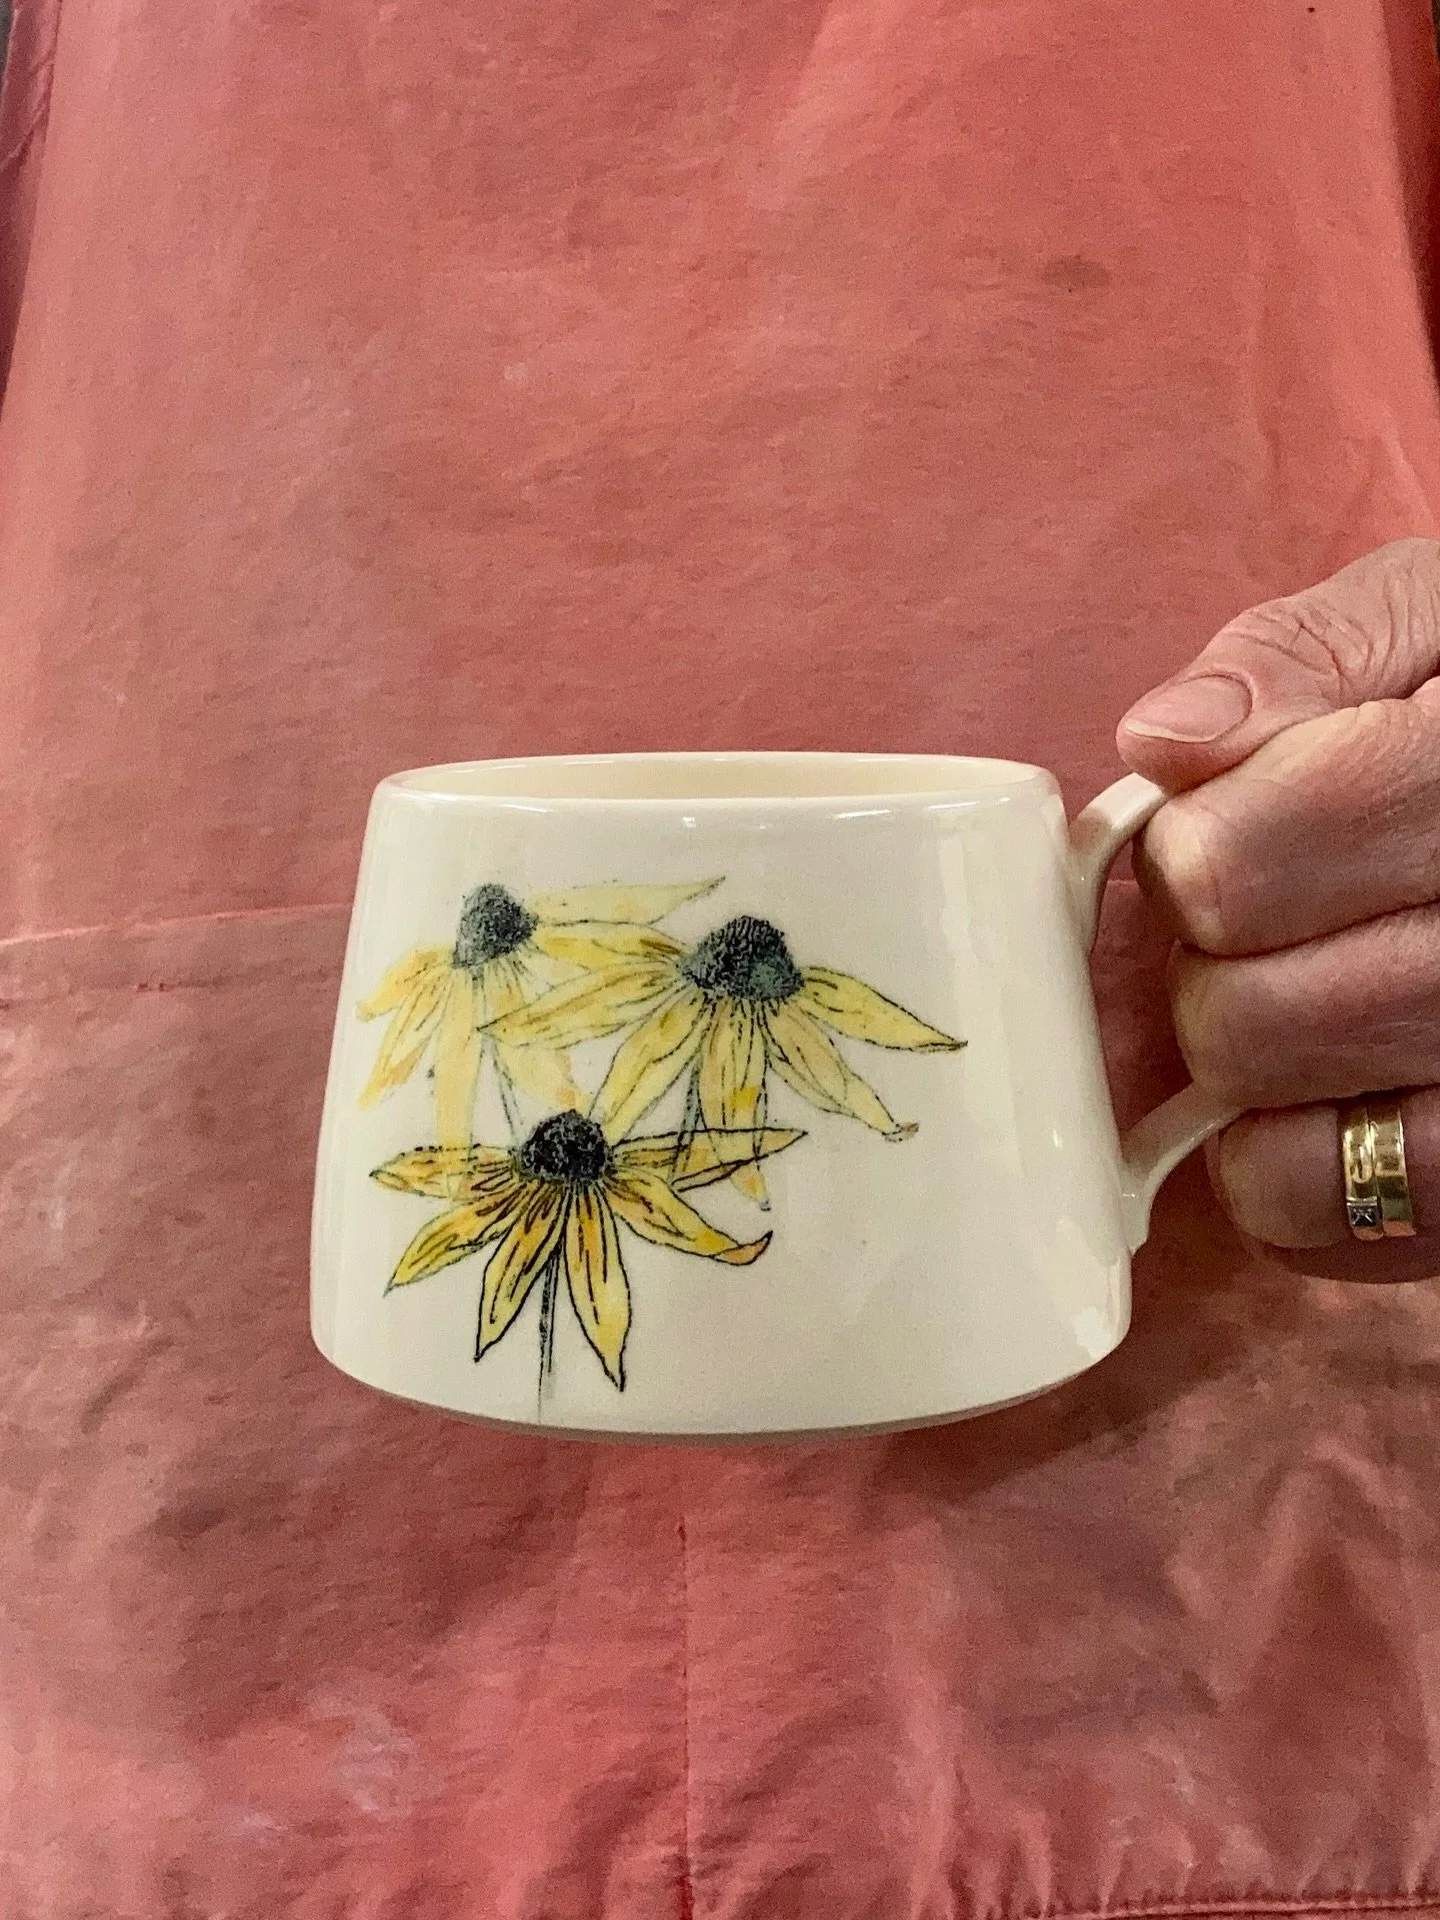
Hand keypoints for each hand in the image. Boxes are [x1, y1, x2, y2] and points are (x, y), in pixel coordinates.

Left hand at [1116, 538, 1439, 1282]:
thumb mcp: (1433, 620)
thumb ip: (1308, 657)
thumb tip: (1167, 745)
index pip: (1230, 873)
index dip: (1193, 853)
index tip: (1230, 822)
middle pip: (1241, 1018)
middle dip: (1215, 964)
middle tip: (1269, 918)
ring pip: (1281, 1138)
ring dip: (1247, 1068)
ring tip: (1307, 990)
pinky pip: (1327, 1225)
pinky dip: (1287, 1170)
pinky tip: (1325, 1089)